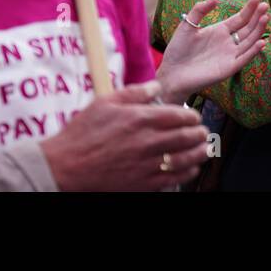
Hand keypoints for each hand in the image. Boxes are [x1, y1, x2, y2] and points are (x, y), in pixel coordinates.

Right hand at [40, 81, 209, 190]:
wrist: (65, 167)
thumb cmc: (82, 133)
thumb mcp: (105, 102)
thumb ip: (134, 93)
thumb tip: (156, 86)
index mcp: (140, 119)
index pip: (179, 115)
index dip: (191, 115)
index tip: (193, 116)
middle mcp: (147, 141)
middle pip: (186, 136)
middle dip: (199, 133)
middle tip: (203, 131)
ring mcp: (146, 165)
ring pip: (184, 158)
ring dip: (199, 152)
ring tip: (204, 148)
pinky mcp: (142, 184)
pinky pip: (173, 179)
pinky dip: (187, 173)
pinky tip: (191, 168)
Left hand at [156, 0, 269, 103]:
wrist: (171, 72)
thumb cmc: (178, 50)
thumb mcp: (188, 25)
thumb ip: (201, 9)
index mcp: (220, 31)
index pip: (240, 18)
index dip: (249, 8)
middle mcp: (228, 42)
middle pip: (248, 28)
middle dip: (257, 16)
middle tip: (265, 5)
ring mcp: (230, 55)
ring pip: (249, 41)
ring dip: (258, 30)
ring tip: (265, 17)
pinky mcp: (229, 68)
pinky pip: (244, 59)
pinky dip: (253, 51)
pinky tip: (261, 41)